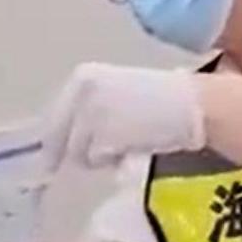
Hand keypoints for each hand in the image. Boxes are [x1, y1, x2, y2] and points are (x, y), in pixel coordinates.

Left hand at [41, 62, 205, 172]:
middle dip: (72, 152)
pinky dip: (111, 163)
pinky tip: (130, 151)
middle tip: (95, 159)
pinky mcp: (104, 135)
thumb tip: (60, 143)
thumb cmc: (159, 101)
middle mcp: (81, 92)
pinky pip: (95, 161)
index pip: (51, 119)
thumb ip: (86, 112)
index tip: (53, 161)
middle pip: (57, 138)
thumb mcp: (115, 94)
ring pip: (76, 153)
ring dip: (96, 158)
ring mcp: (91, 113)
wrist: (191, 105)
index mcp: (82, 78)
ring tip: (122, 148)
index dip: (55, 142)